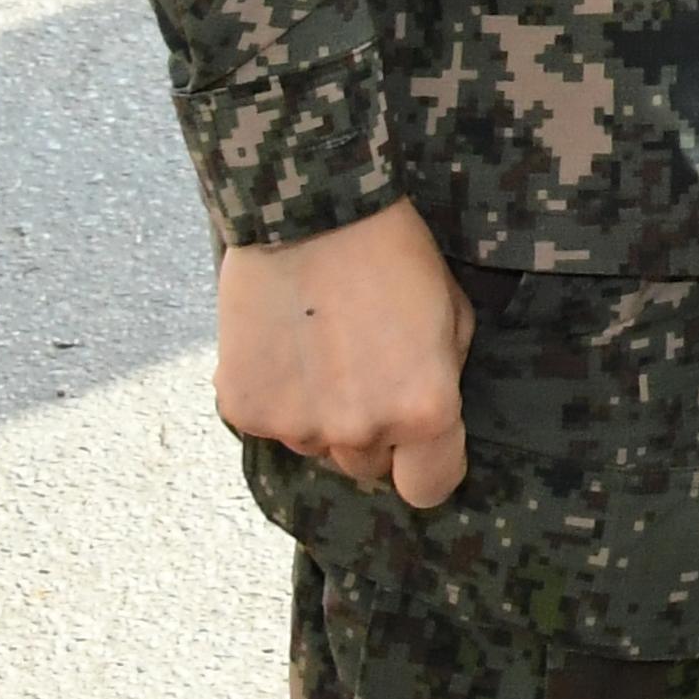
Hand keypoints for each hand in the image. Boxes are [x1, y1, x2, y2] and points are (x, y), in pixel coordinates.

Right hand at [215, 197, 472, 505]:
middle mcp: (359, 431)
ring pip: (316, 447)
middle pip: (368, 468)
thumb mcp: (454, 313)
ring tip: (322, 349)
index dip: (429, 465)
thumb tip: (429, 418)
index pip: (429, 488)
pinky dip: (277, 397)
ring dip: (322, 416)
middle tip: (366, 372)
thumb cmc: (394, 253)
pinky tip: (284, 346)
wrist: (309, 210)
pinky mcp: (244, 409)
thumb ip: (444, 379)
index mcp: (423, 411)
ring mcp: (296, 426)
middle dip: (374, 433)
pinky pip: (269, 425)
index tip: (421, 442)